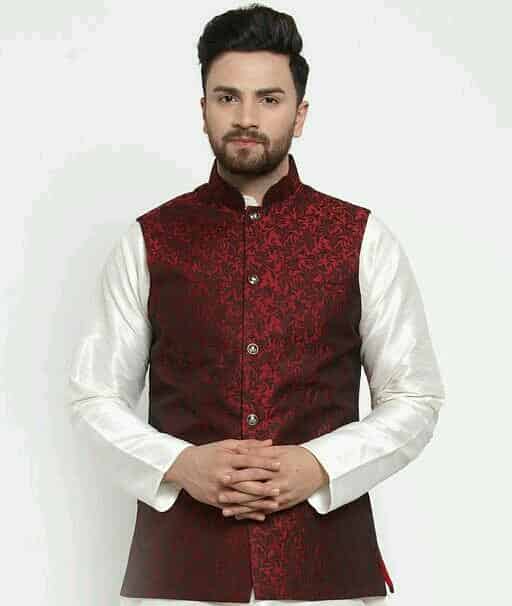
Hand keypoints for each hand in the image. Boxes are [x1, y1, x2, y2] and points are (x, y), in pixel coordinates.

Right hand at [164, 438, 281, 520]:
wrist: (183, 466)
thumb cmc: (207, 453)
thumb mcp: (226, 445)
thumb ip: (249, 445)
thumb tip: (270, 443)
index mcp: (226, 458)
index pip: (248, 460)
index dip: (264, 463)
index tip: (279, 465)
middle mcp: (222, 474)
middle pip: (246, 481)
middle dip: (264, 485)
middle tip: (280, 488)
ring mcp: (218, 489)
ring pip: (242, 498)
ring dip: (260, 502)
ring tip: (275, 504)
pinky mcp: (215, 501)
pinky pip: (234, 508)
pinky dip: (248, 513)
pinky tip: (261, 516)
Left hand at [219, 444, 328, 519]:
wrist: (320, 469)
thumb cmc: (299, 456)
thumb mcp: (281, 450)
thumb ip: (261, 450)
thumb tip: (242, 449)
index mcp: (276, 466)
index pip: (254, 470)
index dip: (238, 473)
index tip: (223, 474)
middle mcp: (279, 482)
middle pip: (254, 488)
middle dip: (235, 493)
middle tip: (219, 494)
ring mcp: (282, 495)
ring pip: (258, 503)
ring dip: (241, 507)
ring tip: (225, 510)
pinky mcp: (285, 504)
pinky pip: (266, 511)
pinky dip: (252, 514)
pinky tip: (240, 515)